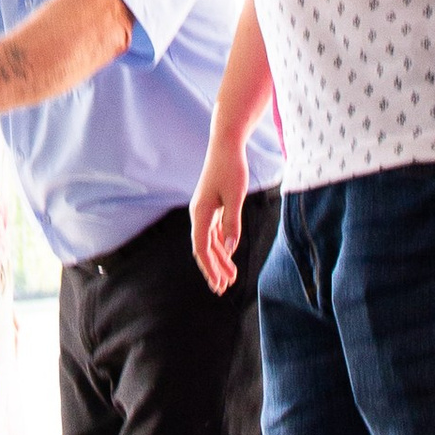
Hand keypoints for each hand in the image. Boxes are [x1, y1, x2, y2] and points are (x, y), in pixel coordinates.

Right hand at [191, 125, 253, 292]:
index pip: (202, 248)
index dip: (210, 268)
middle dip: (213, 269)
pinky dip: (221, 245)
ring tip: (229, 277)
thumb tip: (230, 248)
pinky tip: (229, 255)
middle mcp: (199, 213)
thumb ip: (232, 223)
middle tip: (223, 289)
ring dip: (219, 259)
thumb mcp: (235, 197)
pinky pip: (214, 232)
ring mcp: (205, 210)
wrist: (226, 145)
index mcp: (201, 213)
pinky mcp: (212, 205)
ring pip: (210, 241)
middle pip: (204, 248)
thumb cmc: (231, 169)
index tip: (218, 284)